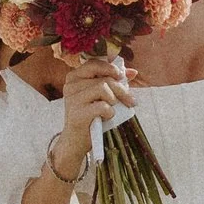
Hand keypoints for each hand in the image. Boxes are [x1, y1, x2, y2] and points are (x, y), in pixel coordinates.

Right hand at [52, 50, 128, 168]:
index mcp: (74, 77)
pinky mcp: (77, 113)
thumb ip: (114, 81)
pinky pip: (102, 106)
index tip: (121, 76)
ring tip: (111, 110)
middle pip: (103, 78)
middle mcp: (70, 85)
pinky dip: (110, 113)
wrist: (76, 140)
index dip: (110, 68)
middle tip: (131, 101)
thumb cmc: (91, 115)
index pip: (93, 63)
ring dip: (114, 101)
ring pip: (103, 89)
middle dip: (121, 89)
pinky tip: (106, 118)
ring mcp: (72, 99)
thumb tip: (133, 72)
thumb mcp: (101, 96)